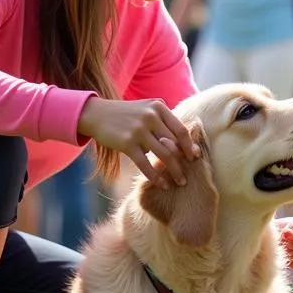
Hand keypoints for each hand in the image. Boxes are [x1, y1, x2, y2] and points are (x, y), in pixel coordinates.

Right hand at [77, 97, 199, 187]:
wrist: (97, 114)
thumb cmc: (127, 115)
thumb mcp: (146, 109)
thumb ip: (164, 121)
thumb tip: (185, 142)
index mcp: (158, 107)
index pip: (181, 129)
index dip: (190, 145)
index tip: (195, 158)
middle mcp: (151, 117)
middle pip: (175, 144)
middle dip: (184, 162)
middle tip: (189, 174)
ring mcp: (139, 129)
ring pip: (163, 155)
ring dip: (174, 171)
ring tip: (180, 182)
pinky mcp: (127, 143)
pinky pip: (145, 163)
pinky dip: (155, 176)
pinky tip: (161, 184)